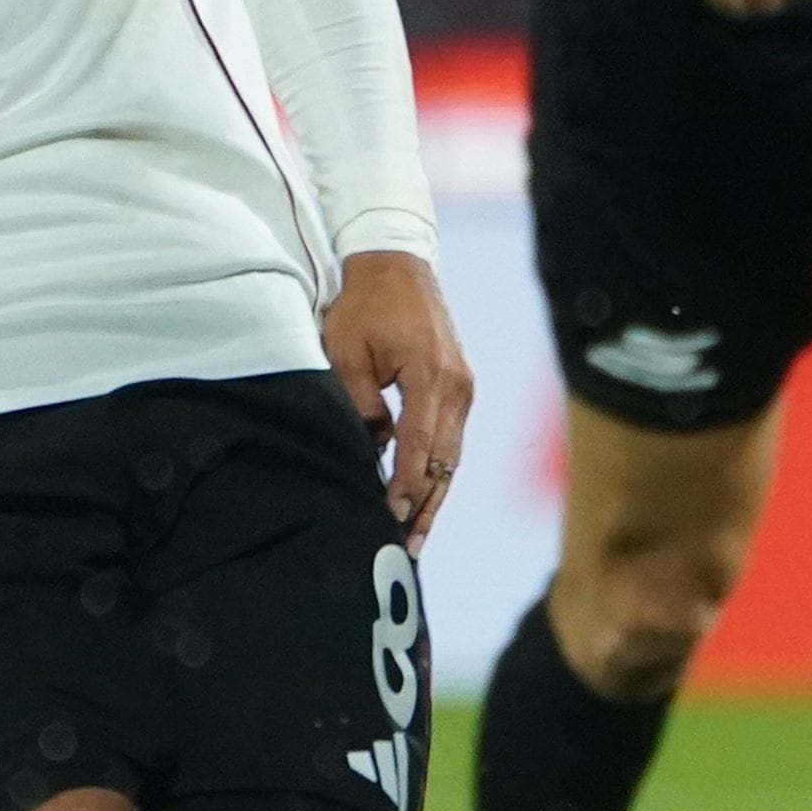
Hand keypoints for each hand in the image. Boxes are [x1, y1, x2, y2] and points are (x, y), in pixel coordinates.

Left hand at [324, 247, 474, 548]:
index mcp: (429, 377)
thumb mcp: (347, 354)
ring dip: (434, 495)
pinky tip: (425, 494)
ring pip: (452, 456)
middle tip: (407, 547)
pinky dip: (438, 469)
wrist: (397, 264)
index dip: (403, 487)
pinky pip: (452, 439)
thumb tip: (372, 450)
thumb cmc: (365, 306)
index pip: (418, 447)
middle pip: (444, 462)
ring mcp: (464, 387)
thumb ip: (360, 406)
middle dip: (425, 506)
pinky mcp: (461, 386)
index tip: (387, 517)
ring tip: (417, 533)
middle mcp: (457, 387)